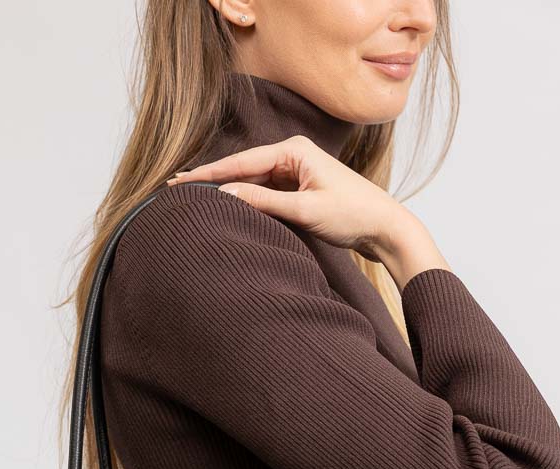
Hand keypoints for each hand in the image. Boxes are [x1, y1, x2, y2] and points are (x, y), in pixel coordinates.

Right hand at [167, 135, 450, 292]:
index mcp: (294, 151)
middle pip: (242, 168)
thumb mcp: (306, 210)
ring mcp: (296, 171)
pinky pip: (264, 192)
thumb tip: (227, 194)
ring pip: (251, 181)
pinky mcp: (299, 188)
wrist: (384, 228)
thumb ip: (265, 202)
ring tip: (195, 199)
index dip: (208, 173)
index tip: (179, 182)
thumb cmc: (352, 215)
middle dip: (211, 179)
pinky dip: (245, 200)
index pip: (241, 162)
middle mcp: (293, 155)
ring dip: (227, 191)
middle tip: (175, 188)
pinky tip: (227, 207)